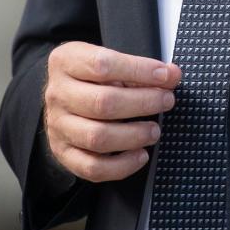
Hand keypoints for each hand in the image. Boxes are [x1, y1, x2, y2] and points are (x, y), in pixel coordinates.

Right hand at [43, 42, 180, 183]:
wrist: (62, 100)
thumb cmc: (91, 79)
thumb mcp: (108, 63)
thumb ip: (138, 69)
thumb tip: (171, 75)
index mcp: (66, 62)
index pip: (103, 64)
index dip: (139, 70)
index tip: (166, 75)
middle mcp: (58, 94)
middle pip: (102, 103)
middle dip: (143, 103)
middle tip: (166, 101)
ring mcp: (58, 126)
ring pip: (97, 137)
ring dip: (134, 135)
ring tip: (154, 130)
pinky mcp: (64, 153)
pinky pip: (93, 168)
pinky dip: (122, 166)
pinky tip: (140, 155)